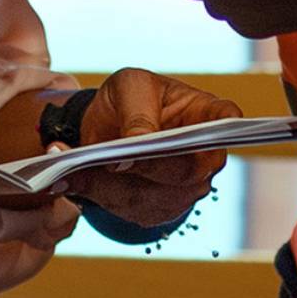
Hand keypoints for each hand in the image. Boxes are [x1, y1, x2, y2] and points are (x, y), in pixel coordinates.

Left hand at [61, 66, 245, 229]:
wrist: (106, 126)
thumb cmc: (127, 98)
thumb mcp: (129, 87)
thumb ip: (137, 112)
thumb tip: (139, 142)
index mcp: (207, 115)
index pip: (226, 121)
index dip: (221, 130)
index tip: (200, 133)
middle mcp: (206, 156)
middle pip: (184, 171)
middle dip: (143, 166)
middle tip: (108, 159)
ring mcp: (186, 188)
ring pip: (153, 197)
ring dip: (108, 185)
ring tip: (70, 169)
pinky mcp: (159, 210)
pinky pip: (130, 210)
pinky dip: (96, 196)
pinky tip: (70, 180)